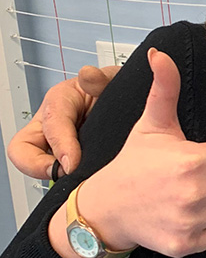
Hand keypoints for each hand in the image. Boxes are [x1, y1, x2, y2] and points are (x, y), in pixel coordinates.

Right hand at [6, 65, 117, 179]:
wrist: (131, 103)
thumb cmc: (117, 91)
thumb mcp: (113, 79)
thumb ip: (102, 78)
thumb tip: (88, 75)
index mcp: (60, 100)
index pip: (50, 124)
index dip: (60, 146)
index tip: (72, 164)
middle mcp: (51, 122)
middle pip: (22, 149)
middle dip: (36, 166)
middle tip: (63, 175)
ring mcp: (54, 142)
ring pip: (35, 163)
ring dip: (50, 174)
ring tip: (75, 180)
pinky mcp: (65, 157)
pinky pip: (55, 173)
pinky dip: (63, 180)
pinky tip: (84, 182)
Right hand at [79, 48, 205, 256]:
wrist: (106, 210)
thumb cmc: (134, 164)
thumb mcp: (151, 124)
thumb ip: (164, 88)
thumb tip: (160, 53)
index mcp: (193, 160)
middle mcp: (196, 192)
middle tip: (204, 173)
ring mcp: (192, 221)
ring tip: (197, 194)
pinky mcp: (188, 244)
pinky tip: (191, 214)